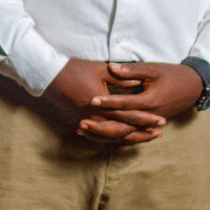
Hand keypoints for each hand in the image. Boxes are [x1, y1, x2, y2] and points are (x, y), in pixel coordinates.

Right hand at [44, 58, 165, 143]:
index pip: (129, 116)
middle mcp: (94, 118)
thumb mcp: (100, 70)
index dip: (146, 119)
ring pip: (110, 138)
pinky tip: (121, 140)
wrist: (48, 76)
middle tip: (158, 132)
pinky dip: (111, 140)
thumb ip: (121, 78)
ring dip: (128, 139)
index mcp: (101, 105)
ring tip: (144, 138)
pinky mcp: (78, 123)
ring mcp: (85, 122)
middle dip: (142, 133)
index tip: (161, 121)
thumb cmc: (74, 69)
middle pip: (122, 132)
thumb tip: (139, 83)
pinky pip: (97, 137)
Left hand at [81, 61, 203, 142]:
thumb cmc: (172, 75)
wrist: (193, 87)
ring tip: (84, 131)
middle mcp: (150, 116)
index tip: (92, 100)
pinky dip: (113, 135)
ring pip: (124, 133)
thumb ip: (132, 70)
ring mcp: (150, 123)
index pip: (125, 104)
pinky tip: (97, 134)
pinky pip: (129, 133)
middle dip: (101, 125)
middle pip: (122, 126)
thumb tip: (112, 67)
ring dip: (104, 134)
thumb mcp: (153, 69)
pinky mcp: (149, 125)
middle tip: (82, 123)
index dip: (108, 102)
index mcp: (151, 101)